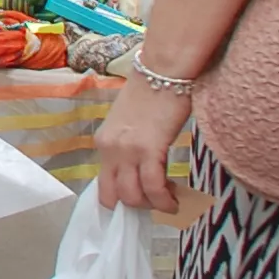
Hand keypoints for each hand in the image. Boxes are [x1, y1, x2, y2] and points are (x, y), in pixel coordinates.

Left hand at [95, 77, 189, 212]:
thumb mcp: (130, 123)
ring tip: (168, 201)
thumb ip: (129, 145)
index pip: (103, 184)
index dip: (121, 199)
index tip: (140, 201)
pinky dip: (164, 200)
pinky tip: (174, 199)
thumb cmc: (152, 93)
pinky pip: (153, 187)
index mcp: (104, 142)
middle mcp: (109, 148)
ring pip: (133, 197)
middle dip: (137, 207)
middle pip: (115, 196)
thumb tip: (141, 168)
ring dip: (152, 205)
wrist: (163, 71)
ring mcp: (127, 150)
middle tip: (157, 201)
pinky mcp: (149, 149)